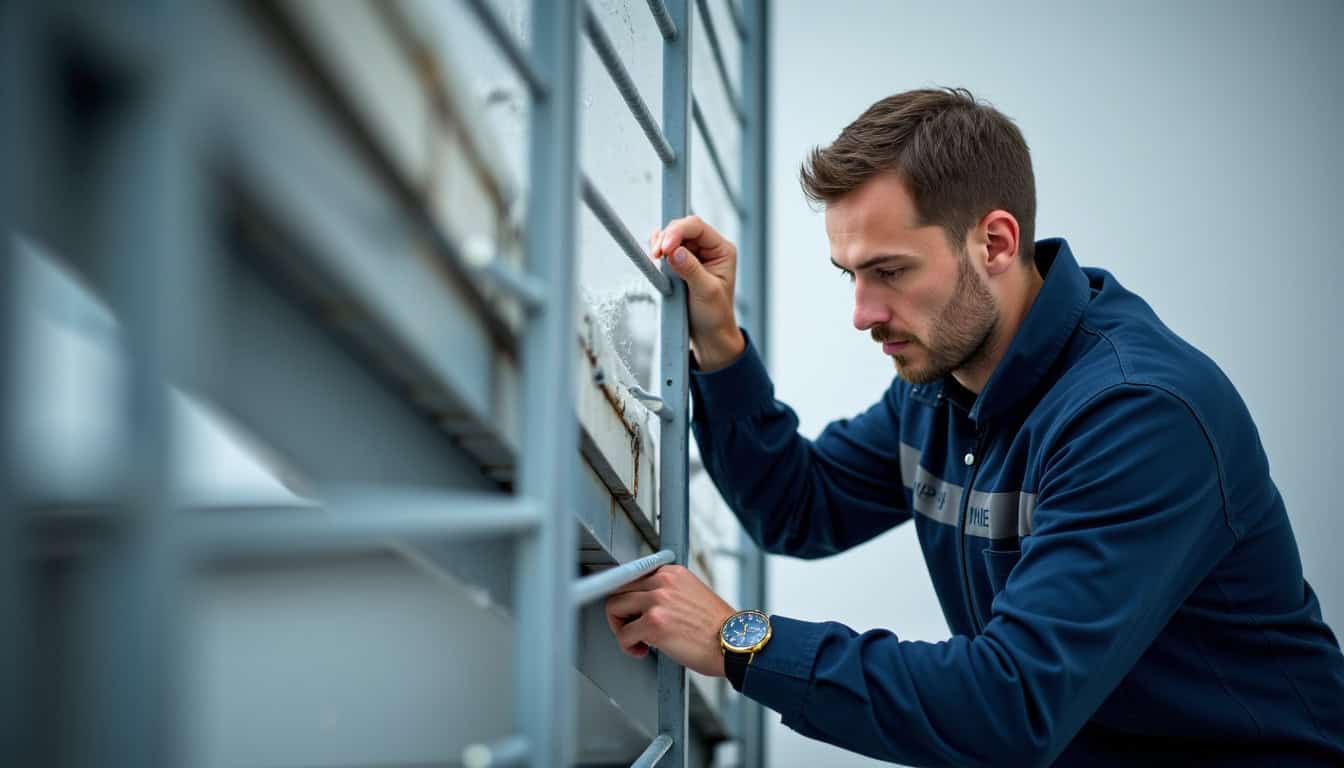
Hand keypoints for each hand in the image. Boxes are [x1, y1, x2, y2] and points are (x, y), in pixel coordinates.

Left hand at [604, 564, 736, 676]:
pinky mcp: (653, 624)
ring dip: (622, 629)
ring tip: (638, 641)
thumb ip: (666, 591)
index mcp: (671, 573)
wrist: (734, 644)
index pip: (631, 576)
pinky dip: (628, 646)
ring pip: (614, 609)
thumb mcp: (691, 594)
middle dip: (620, 613)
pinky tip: (643, 651)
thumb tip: (640, 601)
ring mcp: (657, 601)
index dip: (628, 598)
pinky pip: (623, 635)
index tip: (628, 611)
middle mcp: (663, 582)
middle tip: (632, 629)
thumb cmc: (716, 628)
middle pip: (618, 590)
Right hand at [649, 216, 745, 370]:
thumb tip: (675, 251)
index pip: (697, 228)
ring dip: (660, 245)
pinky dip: (657, 252)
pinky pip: (666, 249)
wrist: (710, 335)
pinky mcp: (681, 263)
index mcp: (722, 250)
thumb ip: (691, 270)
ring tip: (655, 259)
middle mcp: (709, 248)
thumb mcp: (706, 292)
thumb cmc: (715, 315)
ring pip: (671, 237)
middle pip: (682, 228)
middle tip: (655, 256)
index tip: (663, 248)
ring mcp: (694, 255)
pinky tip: (654, 259)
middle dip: (666, 238)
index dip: (677, 232)